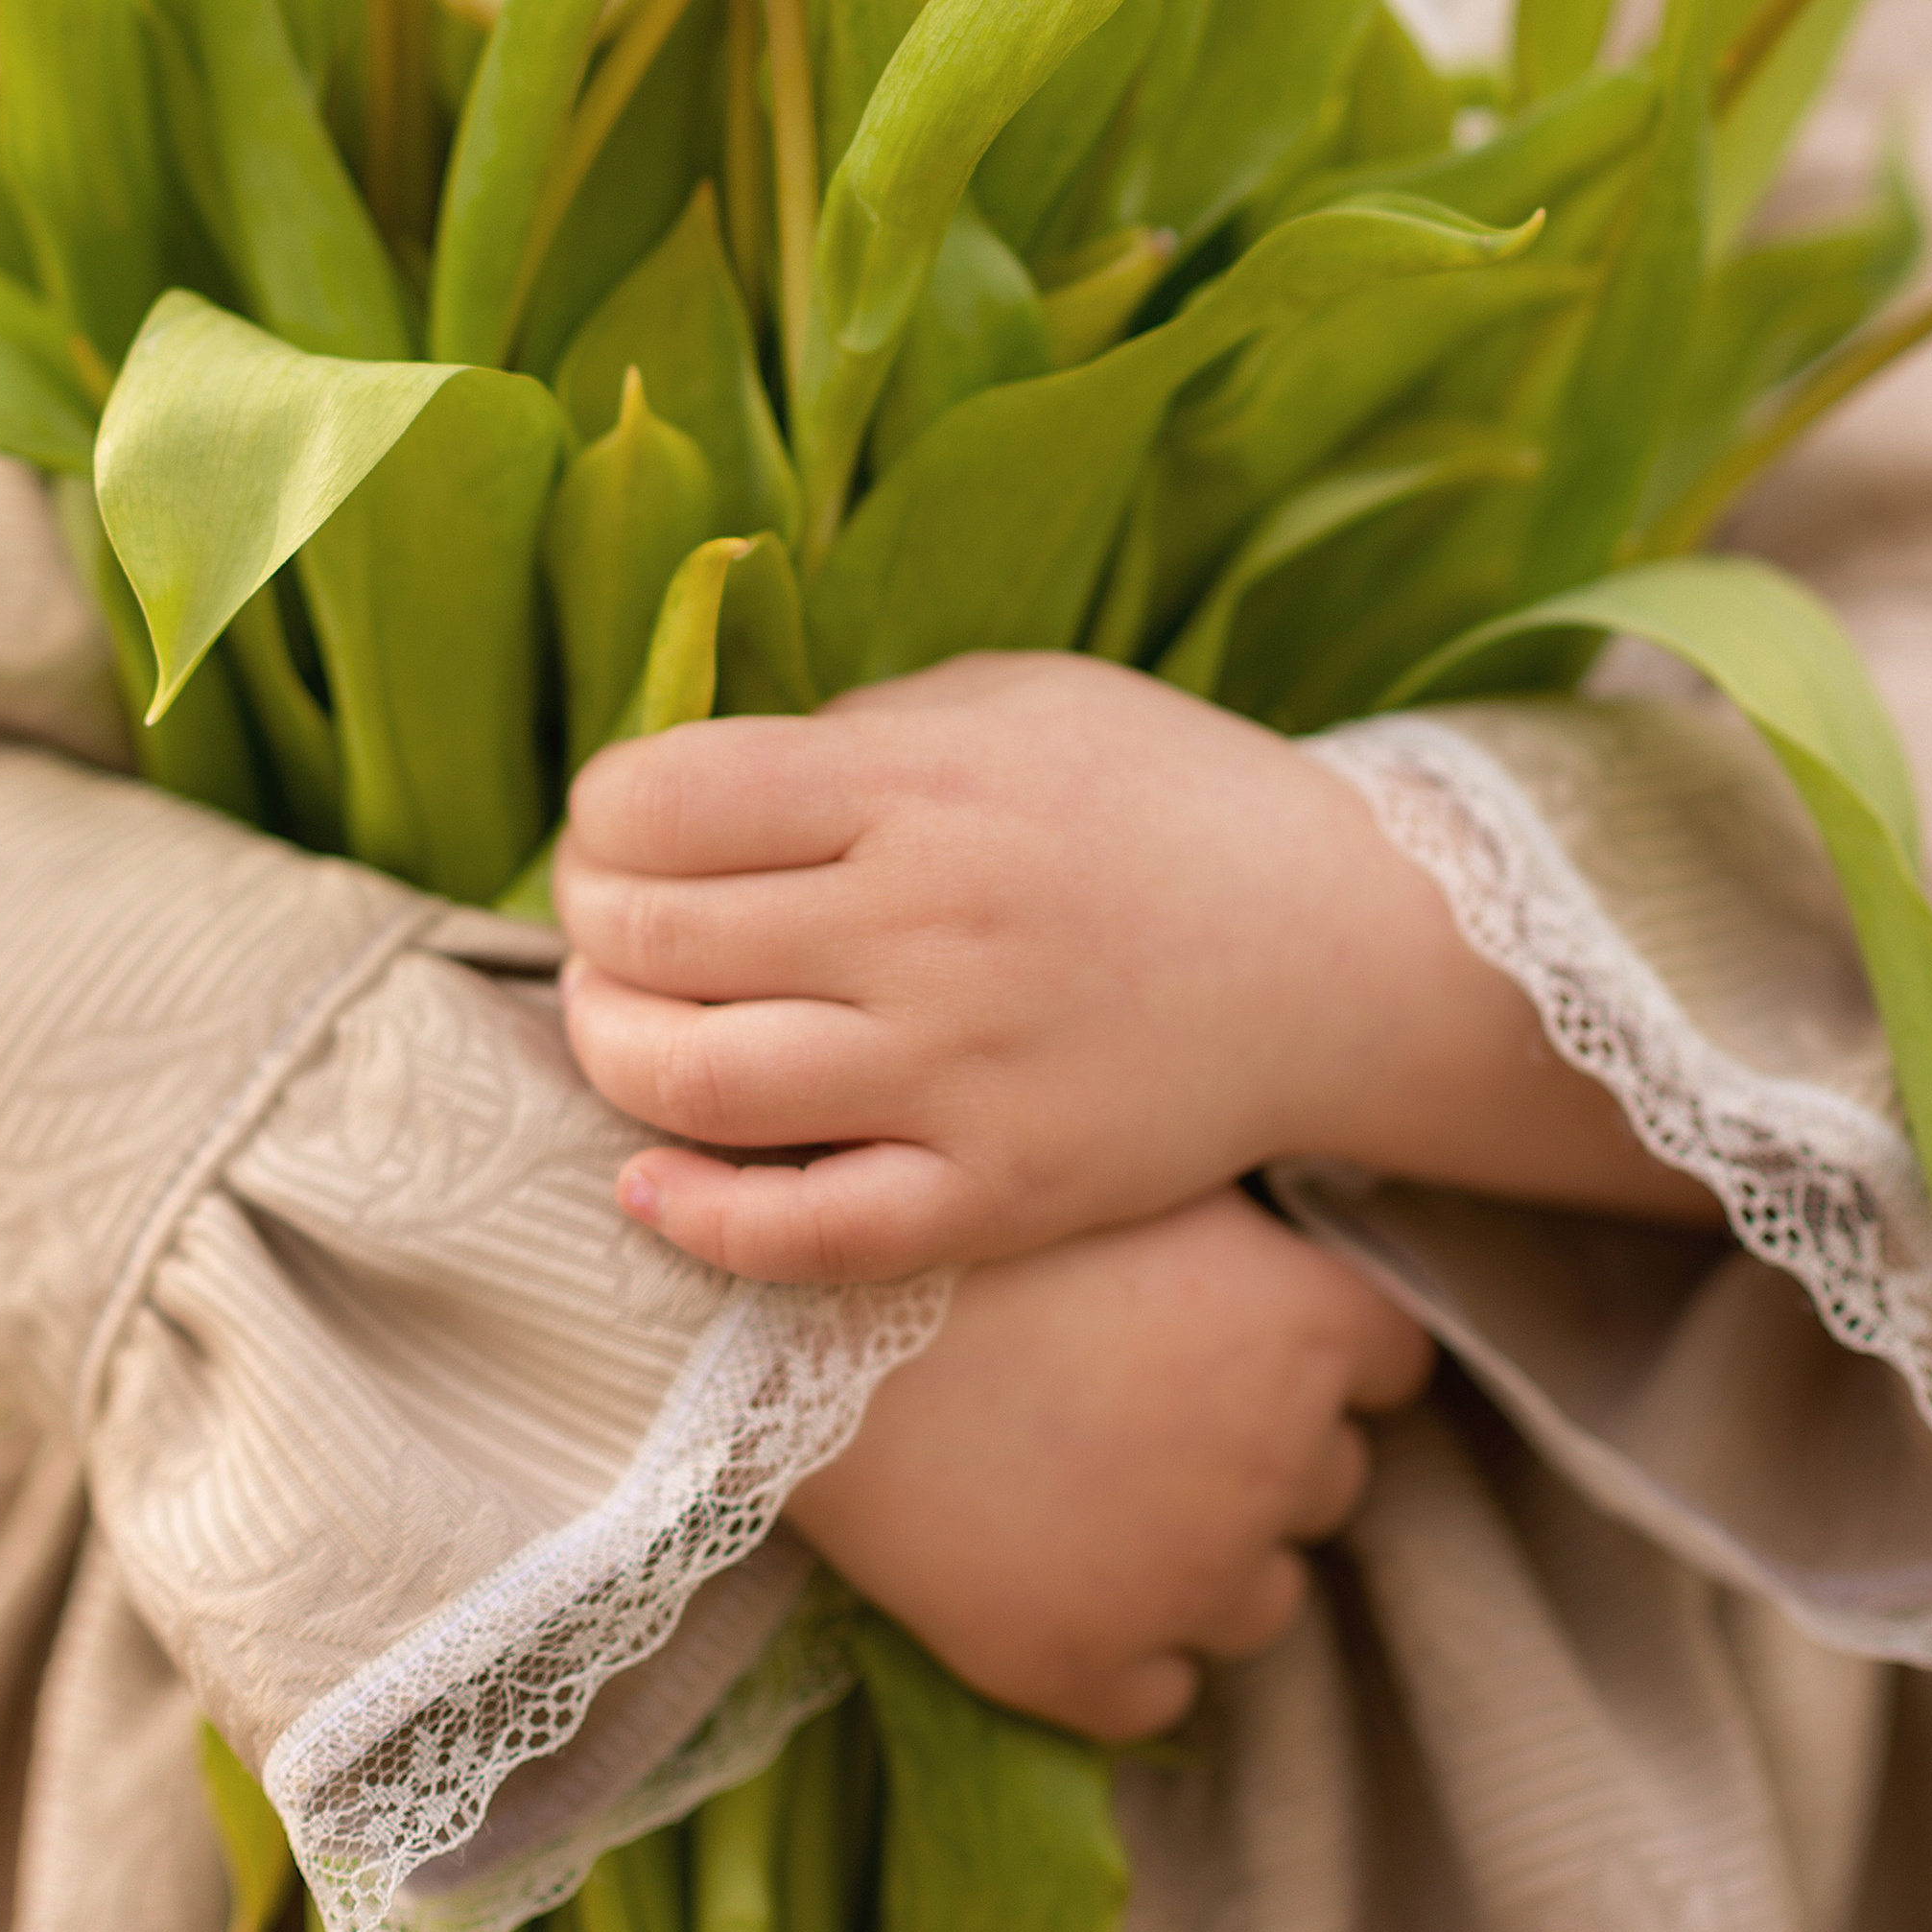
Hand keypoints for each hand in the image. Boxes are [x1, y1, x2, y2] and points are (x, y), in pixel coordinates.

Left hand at [557, 652, 1713, 1278]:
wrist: (1343, 946)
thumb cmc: (1161, 796)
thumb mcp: (1009, 699)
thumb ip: (851, 733)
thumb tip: (691, 788)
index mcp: (916, 786)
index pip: (658, 802)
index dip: (598, 818)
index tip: (617, 830)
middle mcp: (923, 926)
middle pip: (650, 938)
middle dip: (588, 928)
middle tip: (607, 926)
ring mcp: (960, 1072)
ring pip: (693, 1085)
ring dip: (612, 1052)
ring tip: (625, 1024)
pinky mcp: (998, 1192)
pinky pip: (806, 1232)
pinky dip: (696, 1216)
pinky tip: (649, 1180)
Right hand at [782, 1186, 1432, 1739]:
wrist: (794, 1317)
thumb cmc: (957, 1215)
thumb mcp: (1122, 1167)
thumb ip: (1232, 1213)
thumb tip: (1281, 1217)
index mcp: (1305, 1327)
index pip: (1390, 1361)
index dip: (1313, 1341)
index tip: (1238, 1327)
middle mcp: (1281, 1460)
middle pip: (1329, 1476)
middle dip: (1257, 1444)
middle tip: (1141, 1395)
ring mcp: (1191, 1578)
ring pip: (1260, 1595)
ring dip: (1204, 1554)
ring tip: (1094, 1485)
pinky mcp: (1090, 1669)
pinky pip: (1160, 1693)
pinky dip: (1123, 1646)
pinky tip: (1053, 1566)